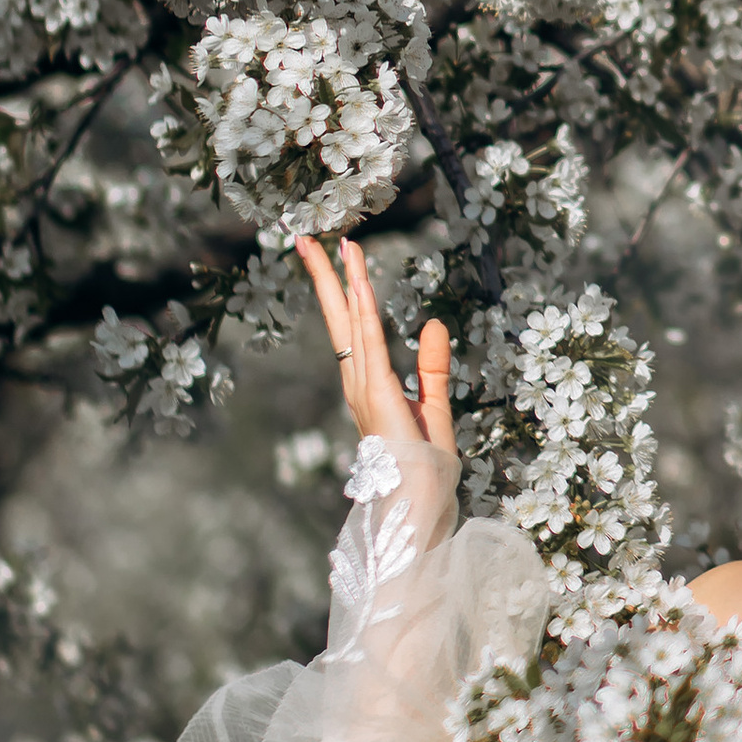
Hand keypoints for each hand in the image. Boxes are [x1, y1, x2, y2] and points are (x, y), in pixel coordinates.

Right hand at [296, 235, 455, 457]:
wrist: (416, 503)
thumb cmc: (422, 463)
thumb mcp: (433, 405)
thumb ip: (431, 366)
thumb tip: (432, 324)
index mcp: (368, 383)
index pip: (352, 327)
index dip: (345, 289)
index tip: (339, 255)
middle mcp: (358, 381)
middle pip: (338, 318)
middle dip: (325, 277)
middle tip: (308, 238)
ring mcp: (364, 388)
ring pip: (352, 323)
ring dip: (346, 283)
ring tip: (339, 246)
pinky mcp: (378, 395)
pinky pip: (369, 346)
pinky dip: (363, 315)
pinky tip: (360, 287)